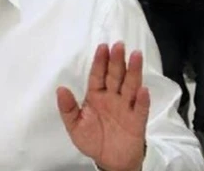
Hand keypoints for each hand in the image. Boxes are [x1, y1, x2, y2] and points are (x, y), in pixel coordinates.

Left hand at [57, 43, 148, 170]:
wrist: (109, 161)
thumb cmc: (92, 140)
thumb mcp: (74, 125)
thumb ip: (67, 108)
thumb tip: (60, 89)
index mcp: (96, 96)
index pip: (98, 75)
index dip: (100, 61)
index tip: (102, 47)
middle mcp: (112, 98)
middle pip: (115, 76)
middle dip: (116, 60)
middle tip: (119, 45)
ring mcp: (126, 108)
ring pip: (130, 86)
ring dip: (133, 72)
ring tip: (135, 56)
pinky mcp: (137, 121)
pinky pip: (140, 109)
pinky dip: (142, 100)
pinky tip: (142, 90)